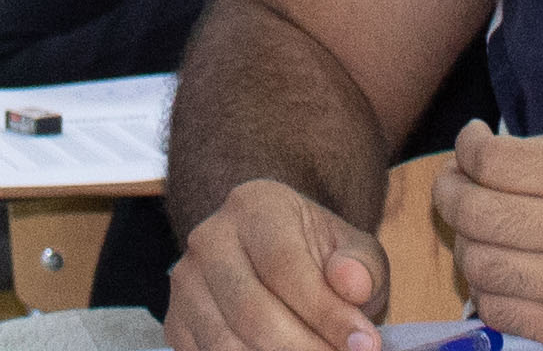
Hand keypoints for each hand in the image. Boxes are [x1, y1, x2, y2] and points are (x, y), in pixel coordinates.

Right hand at [165, 177, 386, 350]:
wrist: (280, 264)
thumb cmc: (321, 259)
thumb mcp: (353, 252)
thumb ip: (361, 266)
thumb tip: (352, 284)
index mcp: (255, 206)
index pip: (285, 266)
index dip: (326, 313)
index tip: (365, 345)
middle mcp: (210, 239)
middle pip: (253, 311)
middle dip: (305, 349)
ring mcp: (187, 283)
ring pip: (227, 344)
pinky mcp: (176, 323)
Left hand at [436, 120, 542, 350]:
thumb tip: (474, 155)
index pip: (493, 163)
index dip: (466, 149)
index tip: (470, 146)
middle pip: (477, 215)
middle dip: (449, 194)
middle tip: (456, 185)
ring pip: (480, 267)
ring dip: (467, 243)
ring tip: (480, 228)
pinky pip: (500, 314)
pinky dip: (488, 289)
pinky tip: (503, 267)